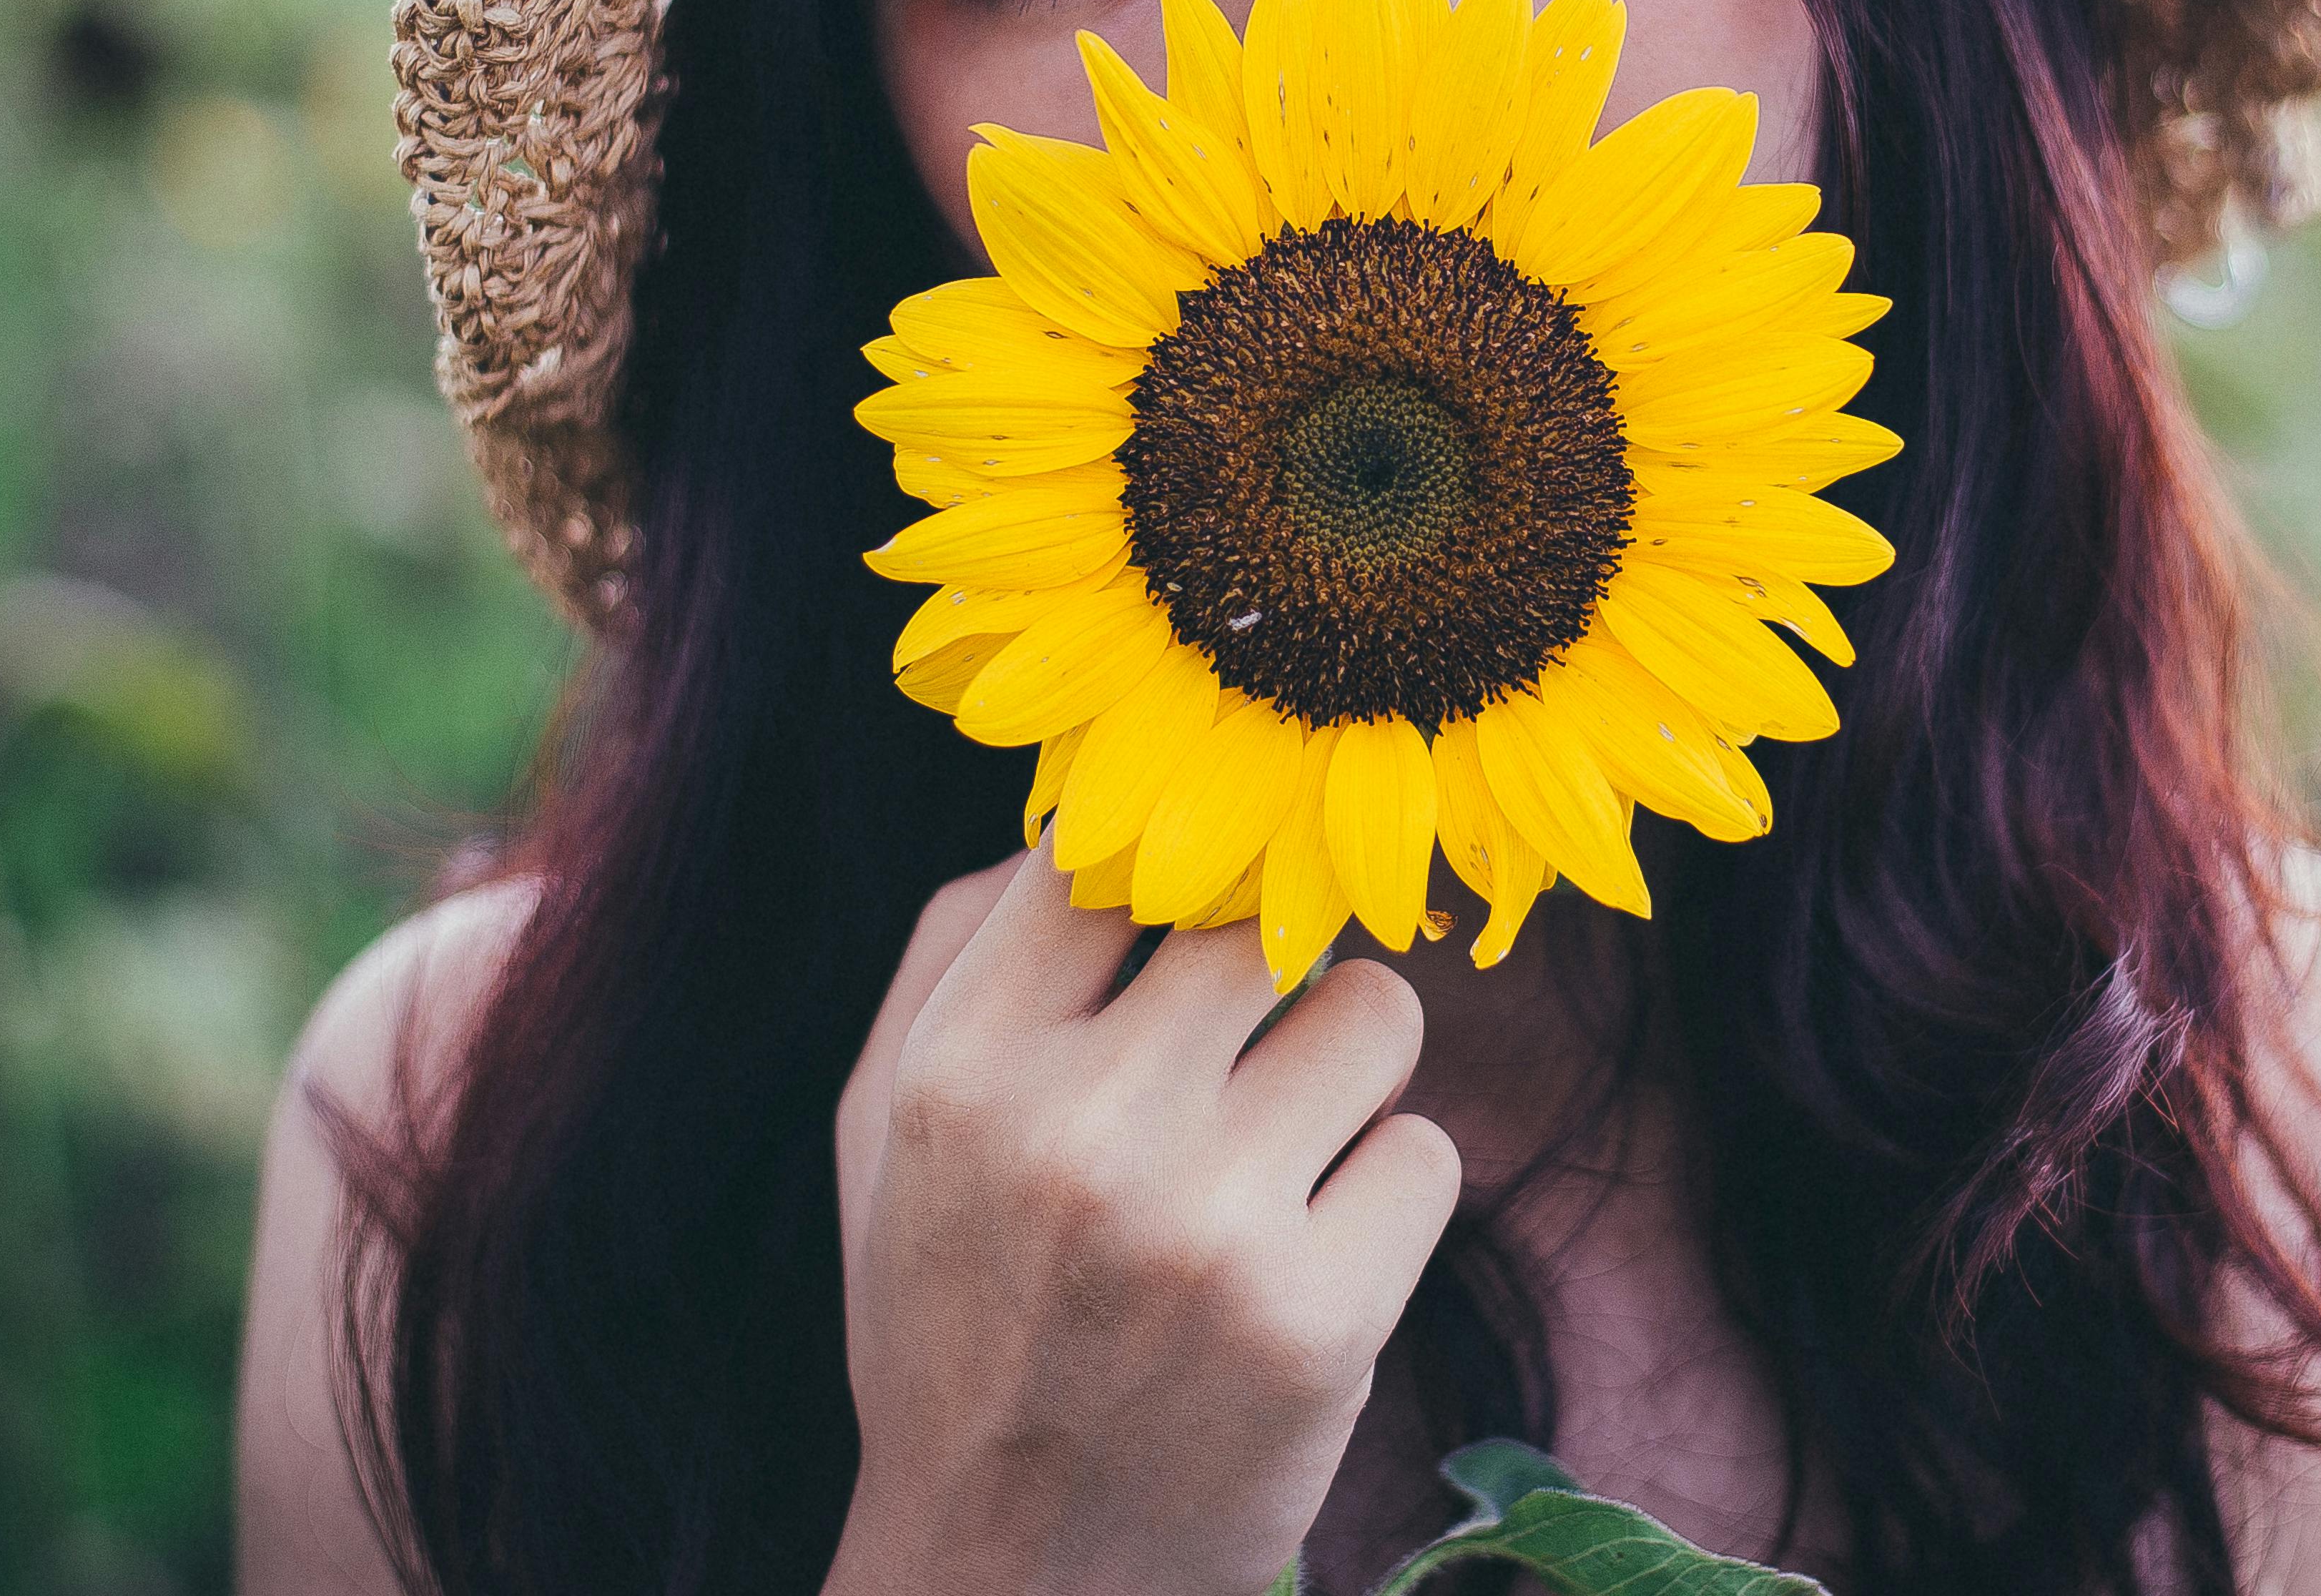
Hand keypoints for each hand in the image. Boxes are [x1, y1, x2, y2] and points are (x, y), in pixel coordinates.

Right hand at [824, 853, 1461, 1595]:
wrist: (1010, 1578)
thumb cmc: (960, 1318)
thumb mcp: (892, 1132)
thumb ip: (963, 947)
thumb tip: (1093, 802)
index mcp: (961, 1068)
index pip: (1104, 846)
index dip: (1175, 854)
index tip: (1198, 895)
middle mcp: (1080, 1130)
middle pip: (1270, 912)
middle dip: (1282, 966)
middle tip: (1252, 1046)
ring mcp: (1205, 1226)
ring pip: (1379, 1013)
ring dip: (1349, 1077)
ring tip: (1277, 1164)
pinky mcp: (1319, 1319)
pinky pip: (1428, 1153)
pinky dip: (1385, 1202)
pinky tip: (1305, 1266)